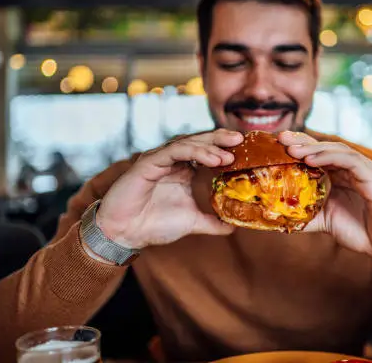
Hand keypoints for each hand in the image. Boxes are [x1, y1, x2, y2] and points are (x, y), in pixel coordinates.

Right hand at [96, 129, 243, 248]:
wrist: (124, 233)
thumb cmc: (153, 224)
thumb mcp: (192, 222)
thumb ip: (213, 222)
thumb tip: (234, 227)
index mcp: (183, 170)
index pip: (208, 151)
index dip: (226, 148)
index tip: (247, 150)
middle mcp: (172, 161)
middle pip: (201, 142)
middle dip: (222, 139)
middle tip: (242, 139)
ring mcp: (160, 159)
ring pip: (189, 143)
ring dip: (211, 145)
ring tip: (230, 152)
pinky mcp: (148, 162)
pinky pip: (174, 151)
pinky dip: (195, 152)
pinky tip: (212, 159)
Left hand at [279, 131, 371, 268]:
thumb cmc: (360, 232)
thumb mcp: (325, 221)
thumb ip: (306, 215)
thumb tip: (279, 217)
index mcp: (342, 175)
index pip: (319, 154)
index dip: (299, 146)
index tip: (277, 144)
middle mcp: (354, 168)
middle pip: (325, 147)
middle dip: (302, 141)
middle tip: (281, 138)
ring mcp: (365, 170)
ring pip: (337, 150)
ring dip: (313, 148)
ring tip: (292, 150)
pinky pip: (350, 161)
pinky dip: (330, 158)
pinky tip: (311, 160)